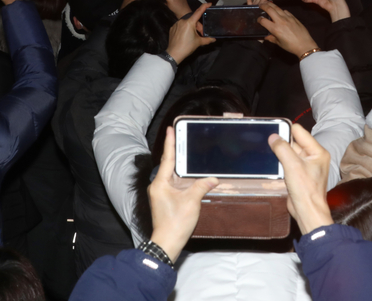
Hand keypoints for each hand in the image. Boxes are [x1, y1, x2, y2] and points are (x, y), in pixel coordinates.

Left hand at [147, 129, 218, 256]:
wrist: (167, 242)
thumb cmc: (175, 222)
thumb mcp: (192, 202)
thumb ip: (202, 186)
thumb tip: (213, 178)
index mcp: (160, 183)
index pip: (167, 158)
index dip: (170, 143)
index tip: (170, 129)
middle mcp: (158, 186)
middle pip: (170, 165)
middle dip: (177, 152)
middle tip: (183, 136)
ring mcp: (161, 193)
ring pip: (173, 175)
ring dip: (182, 167)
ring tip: (189, 152)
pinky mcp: (166, 200)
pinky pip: (175, 184)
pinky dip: (184, 179)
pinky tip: (192, 175)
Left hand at [168, 2, 215, 63]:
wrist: (174, 53)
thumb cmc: (187, 46)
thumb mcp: (199, 42)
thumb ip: (207, 39)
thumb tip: (214, 39)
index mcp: (189, 22)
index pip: (198, 12)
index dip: (204, 6)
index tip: (209, 3)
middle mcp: (182, 20)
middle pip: (193, 20)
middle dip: (198, 26)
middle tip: (201, 34)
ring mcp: (176, 24)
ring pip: (187, 23)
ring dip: (191, 27)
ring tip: (193, 36)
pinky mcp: (172, 28)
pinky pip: (180, 26)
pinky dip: (185, 29)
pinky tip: (186, 36)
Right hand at [259, 2, 319, 56]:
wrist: (305, 45)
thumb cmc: (291, 46)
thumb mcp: (279, 43)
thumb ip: (271, 38)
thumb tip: (266, 36)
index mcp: (275, 29)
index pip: (263, 21)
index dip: (259, 19)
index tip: (258, 19)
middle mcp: (280, 21)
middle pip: (269, 9)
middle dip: (263, 6)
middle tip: (260, 4)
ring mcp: (287, 18)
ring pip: (277, 8)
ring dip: (271, 4)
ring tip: (267, 3)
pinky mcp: (293, 17)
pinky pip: (285, 11)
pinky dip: (281, 10)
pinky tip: (279, 11)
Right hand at [268, 123, 334, 233]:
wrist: (307, 211)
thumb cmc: (306, 190)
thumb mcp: (292, 165)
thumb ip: (282, 148)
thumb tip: (273, 137)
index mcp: (317, 152)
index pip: (300, 132)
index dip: (286, 130)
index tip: (272, 132)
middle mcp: (313, 157)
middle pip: (294, 142)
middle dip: (282, 143)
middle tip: (268, 144)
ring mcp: (306, 166)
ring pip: (289, 153)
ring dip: (280, 154)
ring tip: (271, 156)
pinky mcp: (299, 174)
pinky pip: (288, 163)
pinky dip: (280, 163)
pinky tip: (273, 166)